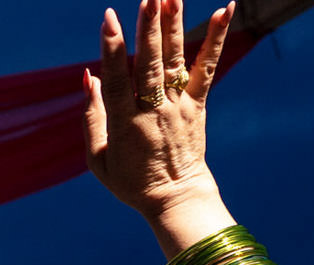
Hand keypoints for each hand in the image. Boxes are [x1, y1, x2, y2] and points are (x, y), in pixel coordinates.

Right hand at [82, 0, 235, 223]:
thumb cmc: (131, 180)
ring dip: (174, 25)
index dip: (112, 50)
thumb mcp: (98, 158)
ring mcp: (179, 107)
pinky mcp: (198, 105)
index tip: (109, 19)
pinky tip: (224, 10)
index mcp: (125, 127)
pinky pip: (208, 68)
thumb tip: (89, 77)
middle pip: (150, 65)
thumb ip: (92, 116)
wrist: (175, 198)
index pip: (118, 82)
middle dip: (149, 29)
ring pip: (175, 61)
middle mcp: (154, 113)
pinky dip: (216, 38)